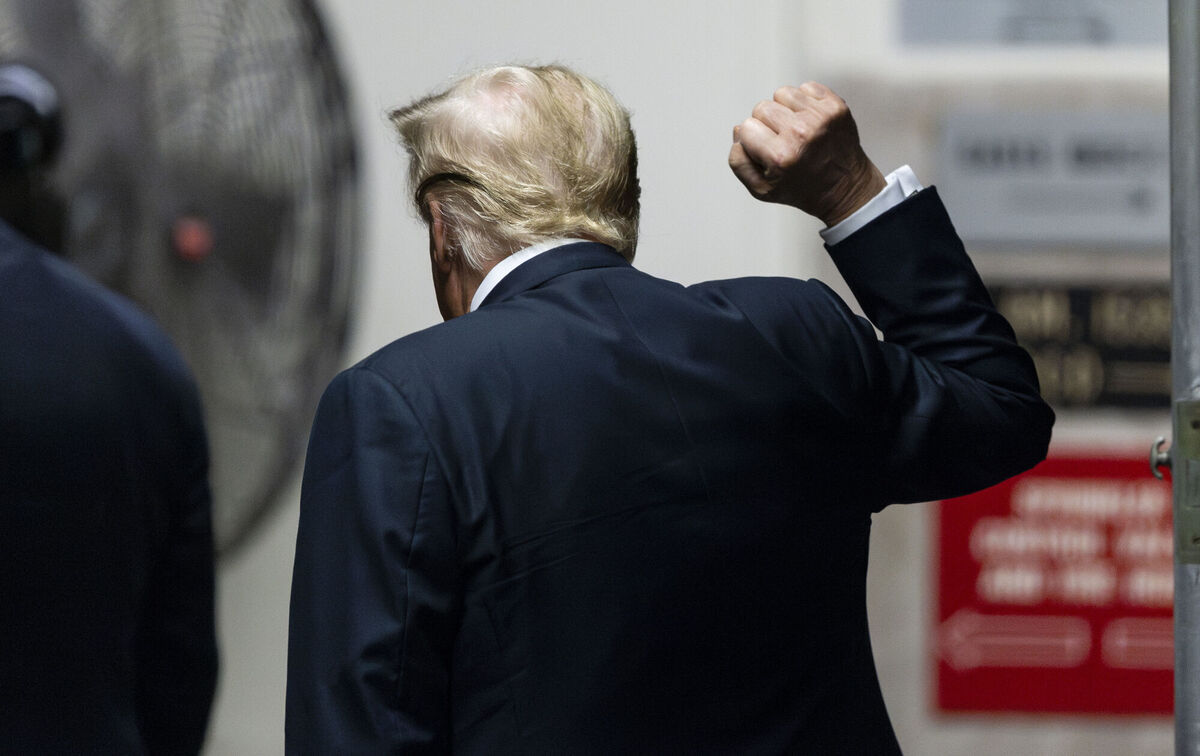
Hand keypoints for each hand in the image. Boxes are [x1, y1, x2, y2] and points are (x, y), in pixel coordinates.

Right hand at [728, 82, 885, 226]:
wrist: (844, 187)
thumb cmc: (802, 188)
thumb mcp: (761, 189)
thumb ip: (739, 162)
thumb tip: (739, 131)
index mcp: (780, 156)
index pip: (746, 127)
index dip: (752, 139)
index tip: (766, 151)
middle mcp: (801, 133)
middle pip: (762, 107)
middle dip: (767, 124)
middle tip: (782, 141)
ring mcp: (821, 117)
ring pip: (782, 93)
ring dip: (785, 109)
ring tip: (795, 129)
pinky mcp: (835, 106)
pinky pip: (806, 87)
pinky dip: (805, 101)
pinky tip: (809, 121)